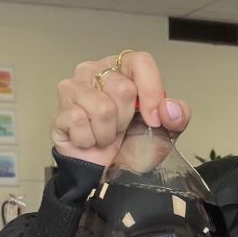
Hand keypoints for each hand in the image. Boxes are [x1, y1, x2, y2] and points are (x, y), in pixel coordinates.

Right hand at [51, 51, 191, 166]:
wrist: (107, 174)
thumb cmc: (131, 146)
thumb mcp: (166, 131)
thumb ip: (178, 116)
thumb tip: (168, 108)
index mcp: (122, 69)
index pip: (140, 62)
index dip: (151, 91)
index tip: (153, 119)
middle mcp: (95, 72)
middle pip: (123, 88)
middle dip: (127, 118)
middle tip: (121, 128)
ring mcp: (73, 88)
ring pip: (103, 108)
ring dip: (108, 133)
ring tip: (105, 135)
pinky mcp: (60, 110)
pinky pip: (81, 123)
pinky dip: (90, 141)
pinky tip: (90, 139)